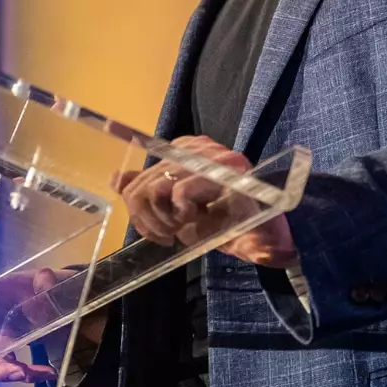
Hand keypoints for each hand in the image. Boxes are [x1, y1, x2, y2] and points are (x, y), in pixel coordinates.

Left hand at [113, 135, 299, 268]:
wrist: (269, 238)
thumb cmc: (227, 225)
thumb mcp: (179, 213)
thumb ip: (149, 195)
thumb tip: (117, 178)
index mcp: (184, 151)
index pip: (140, 178)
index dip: (140, 211)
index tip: (160, 231)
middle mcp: (198, 148)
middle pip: (144, 185)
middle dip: (151, 220)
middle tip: (173, 234)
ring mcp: (213, 157)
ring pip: (157, 188)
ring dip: (166, 220)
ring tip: (186, 227)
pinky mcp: (227, 172)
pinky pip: (180, 191)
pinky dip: (182, 214)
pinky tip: (198, 221)